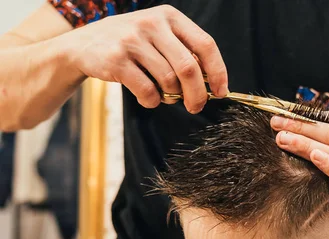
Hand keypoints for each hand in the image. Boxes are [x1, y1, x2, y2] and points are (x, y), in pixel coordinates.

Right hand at [62, 5, 227, 113]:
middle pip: (189, 68)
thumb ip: (184, 53)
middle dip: (198, 94)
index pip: (205, 44)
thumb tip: (214, 84)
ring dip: (172, 97)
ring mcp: (132, 40)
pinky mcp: (116, 59)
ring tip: (165, 97)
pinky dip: (152, 102)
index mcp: (169, 16)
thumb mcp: (159, 37)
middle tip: (196, 107)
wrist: (82, 45)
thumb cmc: (131, 45)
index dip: (218, 71)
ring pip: (169, 81)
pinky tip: (148, 99)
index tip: (221, 92)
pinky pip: (147, 91)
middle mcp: (152, 23)